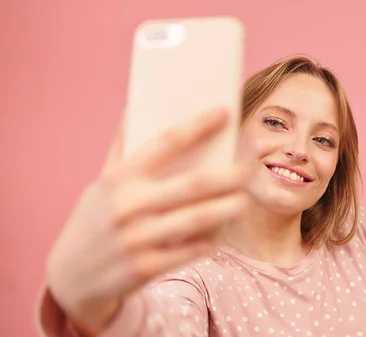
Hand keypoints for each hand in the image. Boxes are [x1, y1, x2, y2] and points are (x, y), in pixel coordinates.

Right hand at [45, 108, 249, 334]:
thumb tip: (134, 108)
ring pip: (197, 219)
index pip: (166, 142)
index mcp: (120, 178)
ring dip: (227, 208)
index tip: (224, 112)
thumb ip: (121, 149)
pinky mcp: (146, 267)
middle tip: (249, 170)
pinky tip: (220, 233)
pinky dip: (209, 241)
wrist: (72, 275)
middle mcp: (129, 205)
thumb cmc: (95, 220)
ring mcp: (138, 238)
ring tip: (245, 201)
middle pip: (192, 184)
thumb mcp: (101, 184)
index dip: (198, 126)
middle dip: (227, 176)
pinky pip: (190, 250)